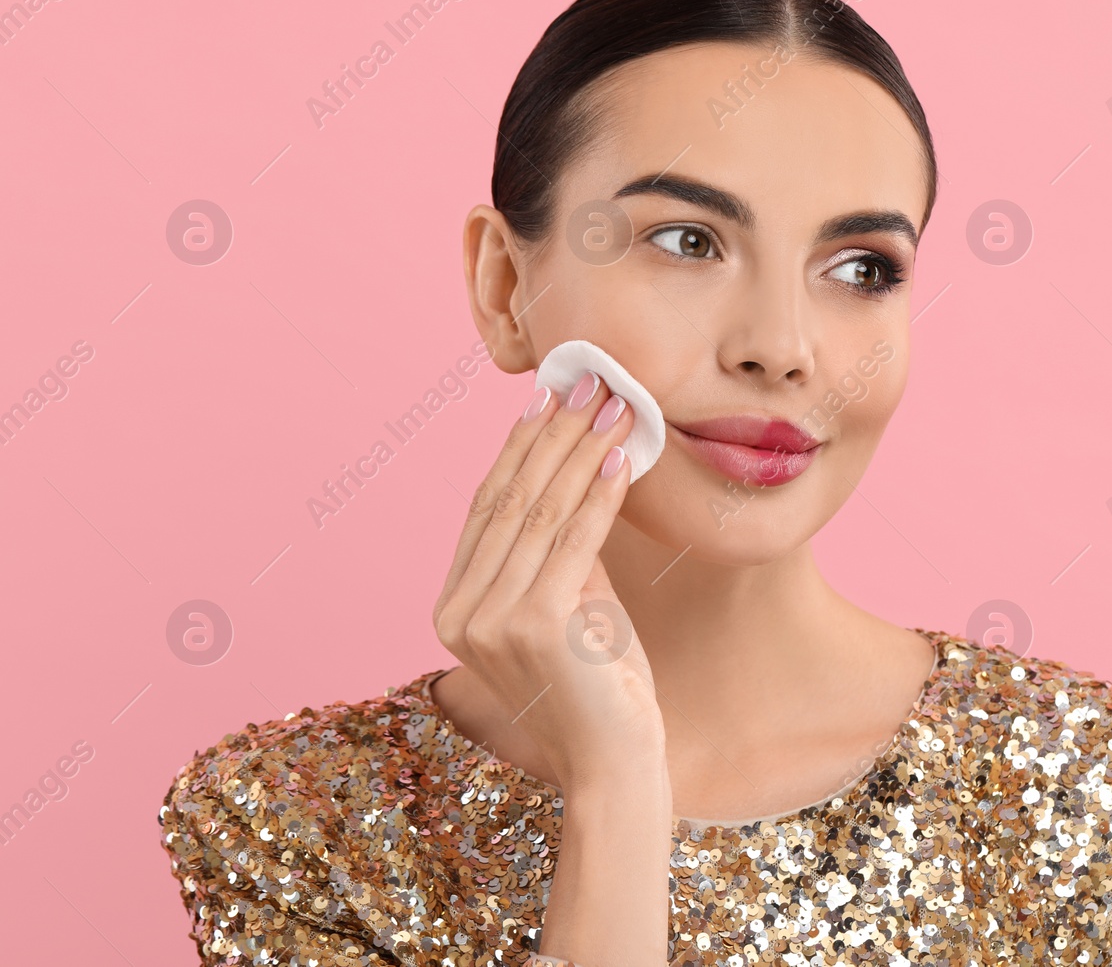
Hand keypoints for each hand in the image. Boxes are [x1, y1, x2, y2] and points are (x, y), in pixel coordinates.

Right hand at [433, 370, 665, 793]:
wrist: (613, 765)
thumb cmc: (599, 688)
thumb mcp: (568, 607)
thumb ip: (559, 553)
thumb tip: (581, 474)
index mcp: (455, 606)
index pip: (488, 508)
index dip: (520, 447)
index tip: (548, 398)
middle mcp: (459, 611)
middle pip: (510, 500)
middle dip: (553, 434)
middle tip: (588, 382)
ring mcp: (490, 619)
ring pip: (540, 512)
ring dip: (581, 451)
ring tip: (614, 406)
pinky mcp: (533, 624)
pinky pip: (574, 541)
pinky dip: (600, 495)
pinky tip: (621, 459)